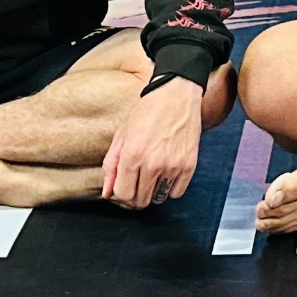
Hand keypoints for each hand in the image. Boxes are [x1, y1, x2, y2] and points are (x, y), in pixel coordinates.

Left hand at [100, 77, 204, 209]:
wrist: (176, 95)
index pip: (123, 195)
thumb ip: (111, 165)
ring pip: (158, 199)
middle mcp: (153, 163)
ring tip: (151, 177)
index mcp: (132, 155)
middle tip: (136, 184)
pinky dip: (170, 188)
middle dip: (135, 196)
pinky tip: (166, 174)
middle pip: (140, 201)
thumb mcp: (122, 135)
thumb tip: (107, 193)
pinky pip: (176, 193)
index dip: (120, 194)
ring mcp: (173, 166)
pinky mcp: (189, 165)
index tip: (123, 187)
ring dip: (152, 193)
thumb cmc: (147, 112)